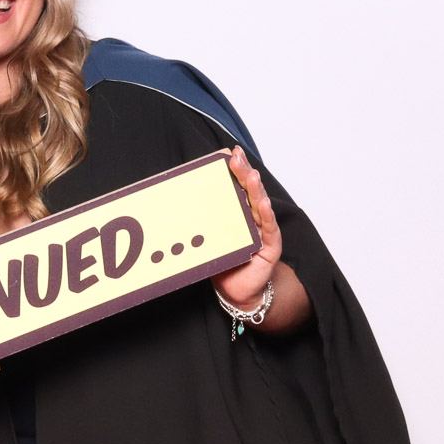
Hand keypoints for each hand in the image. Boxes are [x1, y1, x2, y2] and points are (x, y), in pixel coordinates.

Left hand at [214, 146, 282, 309]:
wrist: (237, 291)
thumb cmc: (223, 263)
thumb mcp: (208, 239)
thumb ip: (200, 223)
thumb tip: (174, 206)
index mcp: (237, 213)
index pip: (236, 187)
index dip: (233, 170)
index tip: (227, 153)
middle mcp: (252, 217)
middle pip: (248, 191)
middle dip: (243, 172)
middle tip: (236, 157)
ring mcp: (263, 229)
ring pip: (260, 205)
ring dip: (255, 189)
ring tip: (250, 175)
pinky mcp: (270, 245)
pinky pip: (268, 227)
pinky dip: (267, 214)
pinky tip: (264, 202)